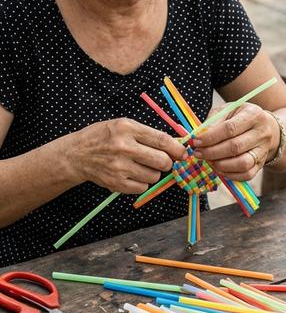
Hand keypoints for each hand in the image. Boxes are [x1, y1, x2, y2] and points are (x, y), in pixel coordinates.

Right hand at [71, 119, 186, 193]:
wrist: (75, 155)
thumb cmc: (103, 137)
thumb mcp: (123, 126)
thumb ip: (148, 134)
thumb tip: (177, 144)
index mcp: (127, 128)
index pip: (162, 140)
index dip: (178, 149)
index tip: (184, 153)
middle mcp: (123, 147)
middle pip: (162, 161)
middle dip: (166, 162)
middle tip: (160, 160)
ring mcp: (119, 167)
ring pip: (154, 176)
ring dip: (153, 173)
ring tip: (140, 165)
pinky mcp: (116, 183)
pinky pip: (143, 187)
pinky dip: (141, 182)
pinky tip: (131, 174)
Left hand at [191, 103, 277, 180]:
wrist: (267, 127)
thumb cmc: (241, 117)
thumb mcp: (228, 111)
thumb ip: (213, 121)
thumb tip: (199, 137)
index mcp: (253, 115)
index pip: (230, 128)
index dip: (210, 137)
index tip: (196, 142)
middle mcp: (262, 133)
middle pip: (235, 147)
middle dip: (212, 152)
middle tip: (198, 154)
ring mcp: (263, 150)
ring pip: (243, 163)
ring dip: (221, 165)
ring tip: (209, 161)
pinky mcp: (262, 164)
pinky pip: (247, 174)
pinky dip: (230, 175)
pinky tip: (219, 169)